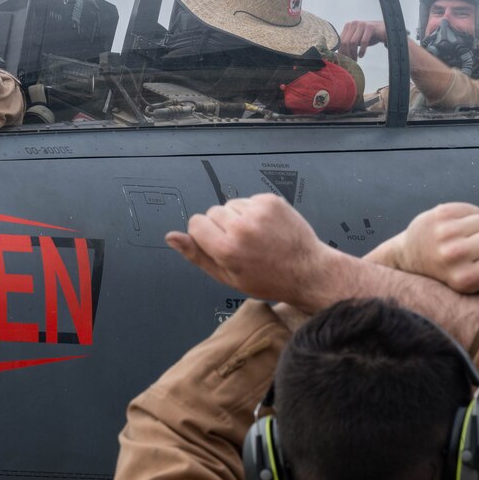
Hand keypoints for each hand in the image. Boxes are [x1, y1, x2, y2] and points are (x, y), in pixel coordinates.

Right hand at [165, 194, 338, 312]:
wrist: (307, 270)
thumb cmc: (268, 279)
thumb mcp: (227, 277)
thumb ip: (197, 256)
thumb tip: (171, 237)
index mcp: (226, 249)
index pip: (196, 223)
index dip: (204, 235)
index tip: (219, 245)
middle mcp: (241, 227)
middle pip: (212, 212)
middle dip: (222, 226)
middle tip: (242, 245)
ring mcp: (258, 211)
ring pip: (230, 205)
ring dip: (238, 217)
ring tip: (256, 237)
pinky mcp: (271, 201)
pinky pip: (249, 200)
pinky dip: (254, 212)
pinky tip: (267, 229)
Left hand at [338, 20, 385, 60]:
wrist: (383, 30)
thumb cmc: (368, 36)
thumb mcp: (356, 39)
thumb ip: (348, 44)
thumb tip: (338, 56)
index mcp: (348, 26)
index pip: (340, 41)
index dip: (341, 52)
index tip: (343, 60)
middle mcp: (353, 23)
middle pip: (345, 42)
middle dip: (347, 54)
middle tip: (350, 62)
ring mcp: (362, 24)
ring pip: (353, 42)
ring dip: (353, 53)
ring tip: (355, 60)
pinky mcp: (370, 27)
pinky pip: (363, 41)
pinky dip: (361, 50)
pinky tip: (361, 55)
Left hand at [366, 202, 478, 292]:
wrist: (408, 259)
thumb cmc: (448, 276)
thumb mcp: (476, 285)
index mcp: (465, 279)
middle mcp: (454, 256)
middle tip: (476, 252)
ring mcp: (444, 233)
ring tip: (466, 240)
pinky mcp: (439, 214)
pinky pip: (474, 209)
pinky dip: (470, 217)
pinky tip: (456, 229)